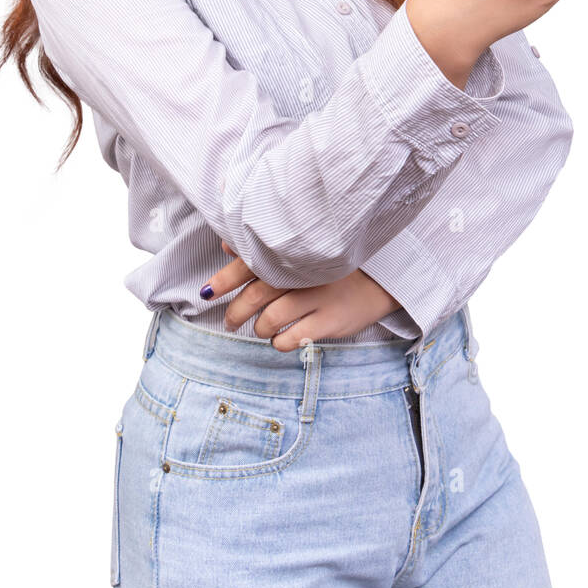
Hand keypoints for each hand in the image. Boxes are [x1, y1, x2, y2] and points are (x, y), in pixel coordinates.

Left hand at [201, 240, 402, 351]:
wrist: (381, 281)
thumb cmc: (333, 267)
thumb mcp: (304, 252)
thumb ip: (265, 248)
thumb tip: (226, 244)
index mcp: (295, 254)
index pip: (251, 264)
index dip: (224, 279)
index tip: (206, 292)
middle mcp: (304, 273)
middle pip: (255, 296)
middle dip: (236, 313)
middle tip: (231, 320)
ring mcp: (317, 298)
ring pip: (270, 321)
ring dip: (259, 329)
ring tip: (262, 328)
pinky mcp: (330, 321)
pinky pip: (290, 339)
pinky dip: (278, 342)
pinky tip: (282, 338)